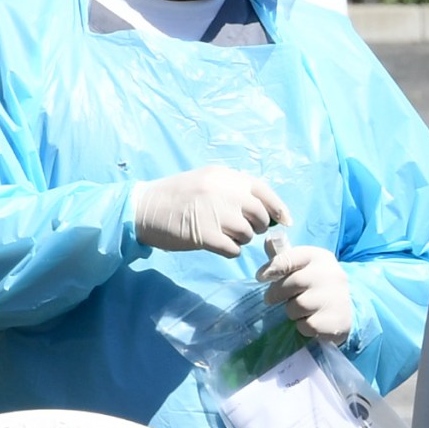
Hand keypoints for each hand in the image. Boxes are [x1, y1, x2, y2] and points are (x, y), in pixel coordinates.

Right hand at [132, 167, 289, 256]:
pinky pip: (233, 249)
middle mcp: (223, 191)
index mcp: (225, 176)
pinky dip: (230, 251)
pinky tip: (217, 245)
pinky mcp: (205, 235)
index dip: (278, 208)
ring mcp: (215, 213)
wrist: (144, 208)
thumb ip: (234, 190)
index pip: (263, 191)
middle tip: (243, 229)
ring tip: (223, 234)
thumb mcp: (207, 181)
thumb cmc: (178, 197)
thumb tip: (269, 211)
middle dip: (257, 226)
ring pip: (248, 234)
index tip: (284, 221)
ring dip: (241, 239)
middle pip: (260, 215)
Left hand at [258, 238, 353, 345]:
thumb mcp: (303, 267)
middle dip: (276, 293)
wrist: (347, 309)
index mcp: (320, 257)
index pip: (290, 258)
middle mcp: (331, 274)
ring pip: (298, 306)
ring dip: (292, 311)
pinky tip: (310, 321)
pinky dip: (303, 327)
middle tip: (271, 299)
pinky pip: (307, 325)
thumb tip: (267, 241)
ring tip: (298, 310)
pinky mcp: (336, 320)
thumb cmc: (316, 285)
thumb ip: (285, 257)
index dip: (272, 268)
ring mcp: (336, 298)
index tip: (261, 277)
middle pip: (292, 283)